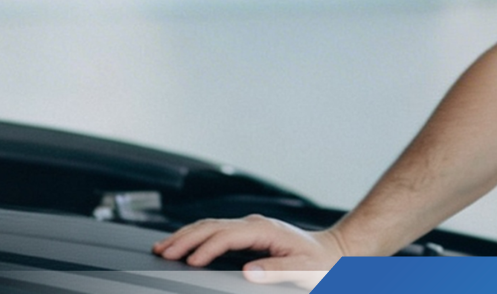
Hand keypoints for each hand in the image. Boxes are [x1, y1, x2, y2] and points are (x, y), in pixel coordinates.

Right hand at [152, 214, 344, 288]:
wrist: (334, 252)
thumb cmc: (321, 264)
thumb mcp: (304, 271)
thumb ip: (277, 271)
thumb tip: (247, 272)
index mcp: (267, 230)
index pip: (228, 235)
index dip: (207, 248)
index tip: (189, 262)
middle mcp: (257, 224)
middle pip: (213, 226)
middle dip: (186, 238)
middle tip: (162, 251)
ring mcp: (252, 227)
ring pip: (212, 226)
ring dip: (187, 235)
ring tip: (163, 247)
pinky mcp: (250, 234)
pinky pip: (217, 232)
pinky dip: (197, 237)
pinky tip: (184, 245)